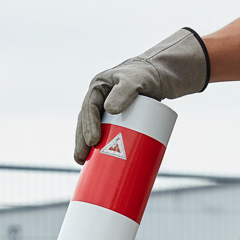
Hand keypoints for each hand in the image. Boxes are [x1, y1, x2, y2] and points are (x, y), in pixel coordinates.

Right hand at [75, 28, 208, 164]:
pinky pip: (101, 133)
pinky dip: (96, 146)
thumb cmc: (147, 77)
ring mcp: (104, 110)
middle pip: (85, 122)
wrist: (158, 77)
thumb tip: (110, 109)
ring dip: (84, 146)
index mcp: (98, 88)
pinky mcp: (113, 119)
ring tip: (82, 162)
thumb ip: (125, 90)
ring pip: (90, 129)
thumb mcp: (136, 81)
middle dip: (81, 141)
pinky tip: (91, 159)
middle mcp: (98, 100)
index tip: (93, 141)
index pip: (88, 108)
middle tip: (82, 158)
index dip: (87, 126)